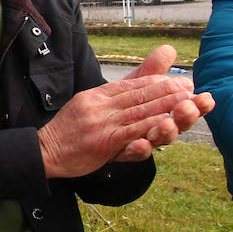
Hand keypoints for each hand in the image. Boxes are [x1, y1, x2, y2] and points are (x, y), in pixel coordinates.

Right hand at [38, 45, 204, 177]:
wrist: (44, 152)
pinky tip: (167, 123)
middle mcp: (99, 105)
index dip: (155, 81)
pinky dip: (151, 126)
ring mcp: (101, 123)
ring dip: (166, 105)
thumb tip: (133, 85)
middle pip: (138, 95)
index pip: (129, 84)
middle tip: (188, 86)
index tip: (177, 79)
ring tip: (186, 101)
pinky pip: (132, 131)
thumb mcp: (86, 105)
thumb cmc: (68, 132)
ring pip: (139, 111)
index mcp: (95, 95)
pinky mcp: (103, 141)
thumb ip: (111, 96)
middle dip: (166, 89)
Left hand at [118, 45, 214, 147]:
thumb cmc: (114, 107)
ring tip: (167, 124)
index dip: (197, 104)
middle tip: (188, 107)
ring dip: (164, 132)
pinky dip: (139, 149)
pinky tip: (142, 144)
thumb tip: (168, 49)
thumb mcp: (131, 87)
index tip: (206, 97)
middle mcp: (156, 129)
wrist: (80, 131)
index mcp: (164, 113)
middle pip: (175, 124)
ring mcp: (139, 142)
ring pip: (157, 139)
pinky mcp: (120, 152)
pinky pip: (132, 154)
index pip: (185, 108)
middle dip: (183, 116)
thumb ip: (150, 71)